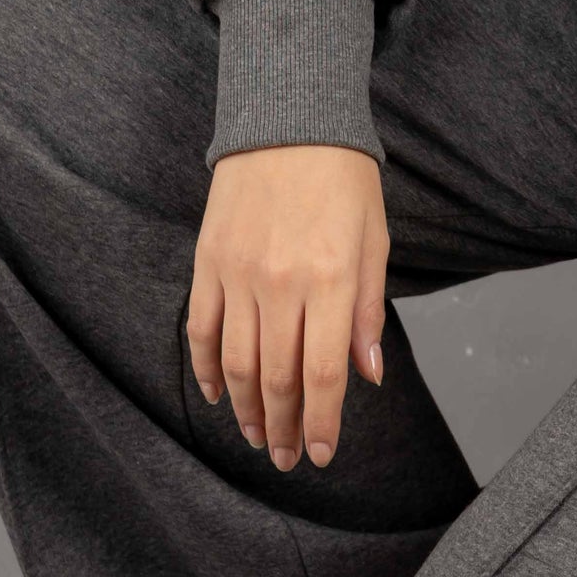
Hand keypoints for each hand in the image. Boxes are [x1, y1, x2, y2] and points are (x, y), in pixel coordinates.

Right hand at [186, 145, 388, 472]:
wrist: (290, 117)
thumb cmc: (344, 178)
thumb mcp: (374, 238)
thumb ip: (366, 310)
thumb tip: (367, 375)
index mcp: (331, 277)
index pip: (324, 373)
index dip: (323, 422)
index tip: (323, 453)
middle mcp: (281, 282)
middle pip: (277, 378)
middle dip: (284, 428)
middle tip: (288, 459)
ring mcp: (238, 272)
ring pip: (236, 363)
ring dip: (247, 410)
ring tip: (258, 437)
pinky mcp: (208, 260)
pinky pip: (202, 329)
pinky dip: (207, 368)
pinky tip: (218, 393)